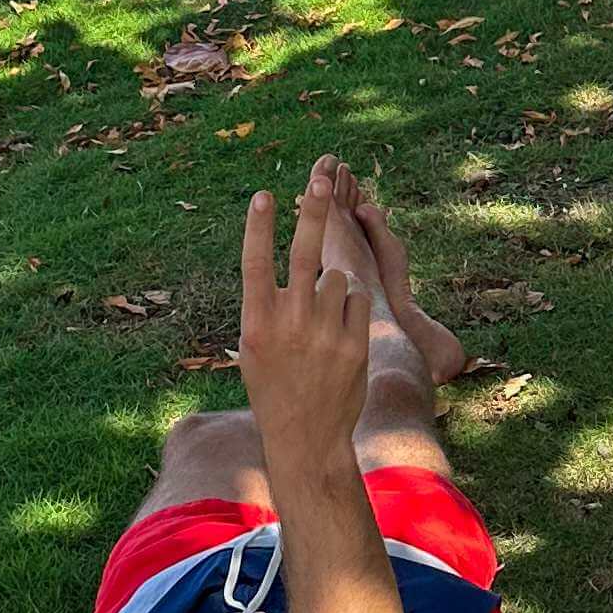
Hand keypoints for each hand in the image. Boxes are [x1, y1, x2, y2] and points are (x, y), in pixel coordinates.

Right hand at [239, 166, 370, 467]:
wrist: (307, 437)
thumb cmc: (275, 388)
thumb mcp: (254, 349)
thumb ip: (265, 306)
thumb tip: (277, 259)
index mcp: (257, 322)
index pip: (255, 264)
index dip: (259, 228)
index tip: (263, 195)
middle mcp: (290, 322)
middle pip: (304, 252)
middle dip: (313, 210)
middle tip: (320, 175)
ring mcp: (324, 331)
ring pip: (337, 279)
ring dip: (333, 290)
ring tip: (322, 327)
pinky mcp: (355, 342)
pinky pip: (358, 301)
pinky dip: (352, 310)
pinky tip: (342, 337)